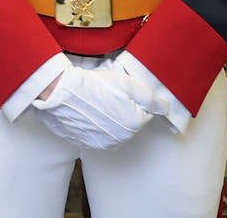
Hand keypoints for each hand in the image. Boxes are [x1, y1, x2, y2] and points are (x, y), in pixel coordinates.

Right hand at [31, 60, 167, 148]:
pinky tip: (86, 112)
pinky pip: (98, 134)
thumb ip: (150, 97)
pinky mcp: (87, 143)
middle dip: (122, 110)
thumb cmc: (93, 85)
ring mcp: (103, 143)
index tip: (119, 90)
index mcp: (134, 123)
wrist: (59, 93)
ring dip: (109, 118)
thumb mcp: (127, 83)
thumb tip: (166, 108)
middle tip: (106, 94)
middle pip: (129, 122)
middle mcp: (121, 138)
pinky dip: (95, 125)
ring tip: (95, 102)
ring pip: (114, 130)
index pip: (144, 112)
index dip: (133, 99)